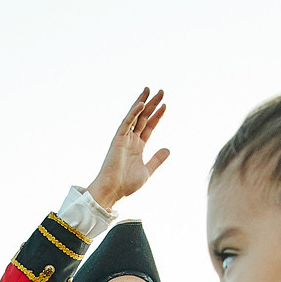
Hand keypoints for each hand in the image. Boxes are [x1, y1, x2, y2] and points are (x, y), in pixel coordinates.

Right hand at [88, 87, 169, 208]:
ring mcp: (123, 138)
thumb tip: (168, 149)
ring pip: (135, 117)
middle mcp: (130, 140)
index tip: (165, 105)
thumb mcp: (147, 171)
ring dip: (142, 103)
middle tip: (161, 91)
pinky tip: (141, 104)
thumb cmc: (126, 184)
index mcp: (137, 146)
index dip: (157, 116)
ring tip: (151, 90)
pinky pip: (126, 123)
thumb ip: (157, 159)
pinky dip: (133, 113)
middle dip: (152, 105)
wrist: (112, 191)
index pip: (149, 126)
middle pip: (143, 118)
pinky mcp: (117, 140)